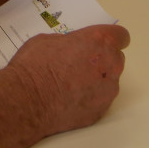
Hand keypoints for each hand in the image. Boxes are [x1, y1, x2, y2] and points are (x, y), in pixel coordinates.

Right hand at [3, 25, 129, 137]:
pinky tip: (70, 100)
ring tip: (71, 85)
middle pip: (116, 58)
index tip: (100, 43)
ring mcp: (108, 91)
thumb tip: (73, 48)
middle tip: (79, 63)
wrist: (27, 100)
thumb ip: (70, 42)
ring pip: (109, 81)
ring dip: (96, 80)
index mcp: (100, 41)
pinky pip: (100, 100)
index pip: (121, 36)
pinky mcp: (101, 112)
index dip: (110, 38)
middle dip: (102, 59)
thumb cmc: (36, 64)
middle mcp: (111, 65)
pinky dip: (89, 98)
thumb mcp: (50, 39)